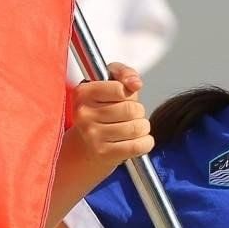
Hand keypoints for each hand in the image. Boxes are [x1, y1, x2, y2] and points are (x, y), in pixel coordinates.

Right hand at [63, 62, 151, 180]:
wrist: (86, 144)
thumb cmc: (101, 110)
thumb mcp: (109, 82)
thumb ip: (124, 74)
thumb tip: (135, 83)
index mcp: (83, 93)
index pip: (121, 89)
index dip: (129, 93)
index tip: (122, 97)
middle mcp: (84, 114)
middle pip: (132, 109)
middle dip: (137, 111)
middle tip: (128, 115)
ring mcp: (92, 135)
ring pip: (137, 127)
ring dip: (142, 127)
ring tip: (132, 127)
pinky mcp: (103, 153)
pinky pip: (138, 146)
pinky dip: (145, 142)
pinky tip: (138, 140)